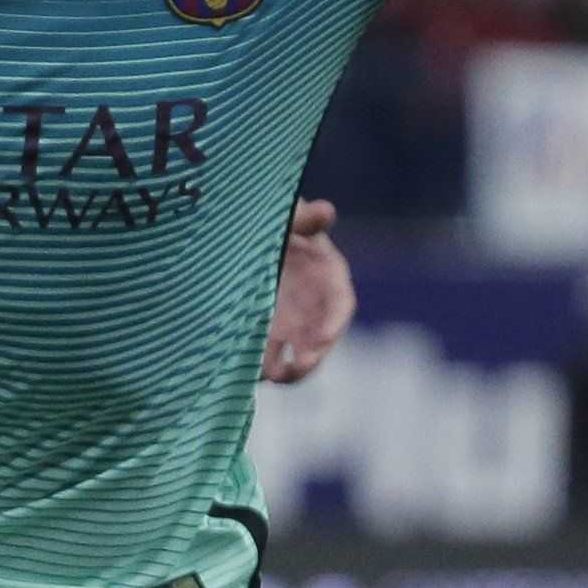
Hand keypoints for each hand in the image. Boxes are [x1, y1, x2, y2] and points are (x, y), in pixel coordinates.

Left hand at [263, 199, 354, 383]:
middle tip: (298, 367)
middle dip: (313, 356)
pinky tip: (248, 372)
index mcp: (329, 274)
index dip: (333, 323)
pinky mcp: (271, 331)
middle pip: (322, 337)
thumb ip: (303, 219)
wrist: (247, 233)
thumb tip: (326, 210)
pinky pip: (272, 354)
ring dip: (291, 368)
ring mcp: (295, 320)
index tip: (322, 338)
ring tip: (274, 377)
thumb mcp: (286, 218)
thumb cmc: (274, 221)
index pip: (340, 304)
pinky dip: (263, 365)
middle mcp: (316, 303)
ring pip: (300, 352)